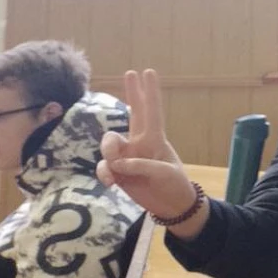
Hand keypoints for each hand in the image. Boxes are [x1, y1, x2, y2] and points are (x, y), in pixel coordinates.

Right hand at [97, 70, 202, 235]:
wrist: (170, 205)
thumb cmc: (173, 185)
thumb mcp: (165, 174)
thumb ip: (142, 166)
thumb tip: (118, 164)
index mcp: (156, 139)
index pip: (152, 112)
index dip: (150, 92)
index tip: (148, 71)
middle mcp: (140, 143)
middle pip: (134, 113)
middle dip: (133, 92)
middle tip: (130, 72)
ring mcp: (127, 155)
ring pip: (109, 143)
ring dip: (108, 152)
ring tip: (116, 172)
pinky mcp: (117, 171)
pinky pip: (104, 166)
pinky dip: (105, 173)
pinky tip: (111, 183)